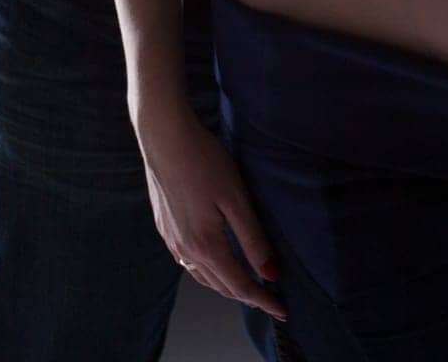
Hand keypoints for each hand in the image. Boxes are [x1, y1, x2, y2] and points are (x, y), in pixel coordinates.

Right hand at [137, 103, 287, 321]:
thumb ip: (254, 239)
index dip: (264, 300)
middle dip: (247, 296)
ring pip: (202, 276)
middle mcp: (185, 250)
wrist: (163, 136)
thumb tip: (271, 275)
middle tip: (271, 300)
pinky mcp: (164, 227)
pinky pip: (187, 262)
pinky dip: (207, 271)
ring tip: (247, 285)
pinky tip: (214, 260)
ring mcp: (171, 239)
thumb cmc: (203, 161)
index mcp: (205, 246)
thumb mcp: (236, 198)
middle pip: (221, 286)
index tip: (283, 310)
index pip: (240, 286)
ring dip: (226, 286)